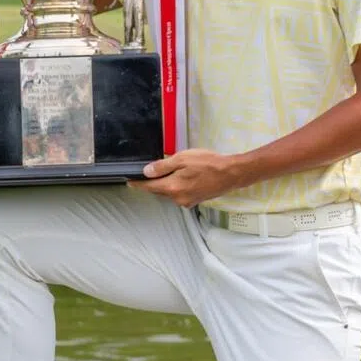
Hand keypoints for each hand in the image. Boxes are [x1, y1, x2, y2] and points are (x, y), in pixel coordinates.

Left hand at [129, 148, 244, 207]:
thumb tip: (146, 172)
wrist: (231, 174)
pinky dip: (177, 186)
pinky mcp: (195, 201)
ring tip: (172, 170)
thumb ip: (163, 166)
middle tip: (150, 171)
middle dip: (153, 182)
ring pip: (169, 193)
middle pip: (159, 191)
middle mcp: (178, 198)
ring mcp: (187, 201)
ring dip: (167, 184)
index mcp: (172, 188)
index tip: (129, 181)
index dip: (138, 183)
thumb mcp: (183, 159)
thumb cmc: (208, 163)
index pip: (149, 187)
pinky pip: (179, 194)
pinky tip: (184, 176)